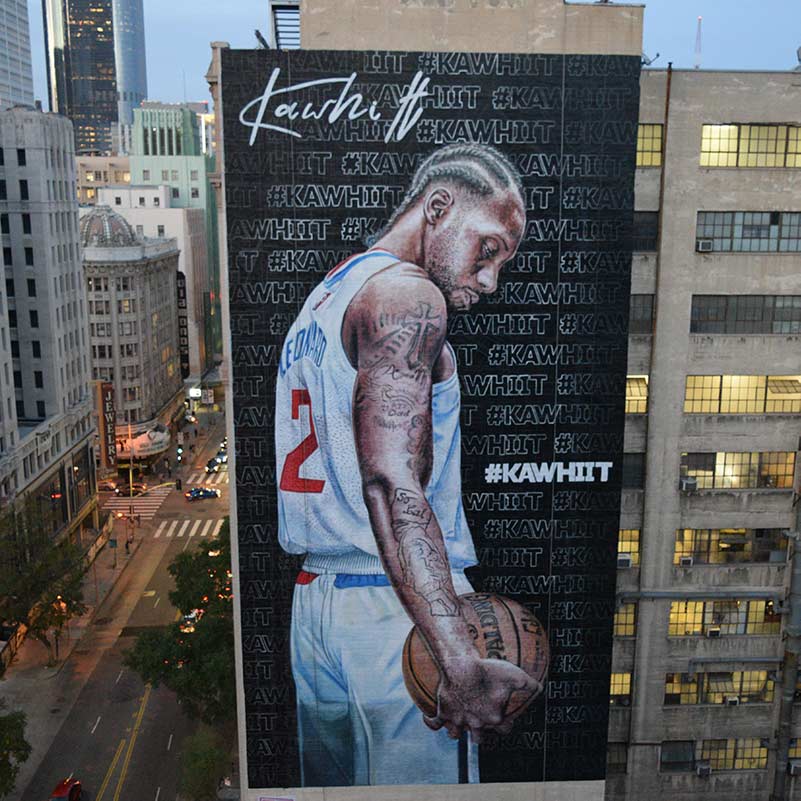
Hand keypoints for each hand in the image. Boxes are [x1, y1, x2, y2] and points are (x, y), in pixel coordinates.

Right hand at [424, 656, 541, 741]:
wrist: (462, 667)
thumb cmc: (488, 672)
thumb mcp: (514, 676)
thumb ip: (529, 685)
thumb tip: (541, 688)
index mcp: (494, 719)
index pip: (504, 731)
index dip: (506, 725)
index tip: (506, 718)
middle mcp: (476, 724)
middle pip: (479, 739)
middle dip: (482, 735)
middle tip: (481, 723)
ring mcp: (458, 720)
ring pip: (456, 735)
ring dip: (458, 731)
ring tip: (459, 723)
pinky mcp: (443, 712)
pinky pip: (434, 723)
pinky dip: (430, 722)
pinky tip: (430, 718)